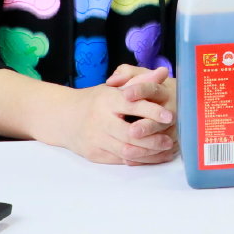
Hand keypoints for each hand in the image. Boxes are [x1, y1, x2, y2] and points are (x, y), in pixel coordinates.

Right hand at [62, 65, 176, 164]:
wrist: (64, 117)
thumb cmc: (95, 101)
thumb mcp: (115, 88)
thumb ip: (141, 81)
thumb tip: (163, 72)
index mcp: (107, 100)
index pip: (132, 106)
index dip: (152, 111)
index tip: (169, 116)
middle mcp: (100, 121)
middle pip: (130, 134)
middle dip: (153, 139)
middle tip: (169, 140)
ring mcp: (96, 140)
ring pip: (127, 152)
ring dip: (149, 153)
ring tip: (165, 150)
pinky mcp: (95, 155)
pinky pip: (121, 161)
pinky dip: (139, 160)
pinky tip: (152, 157)